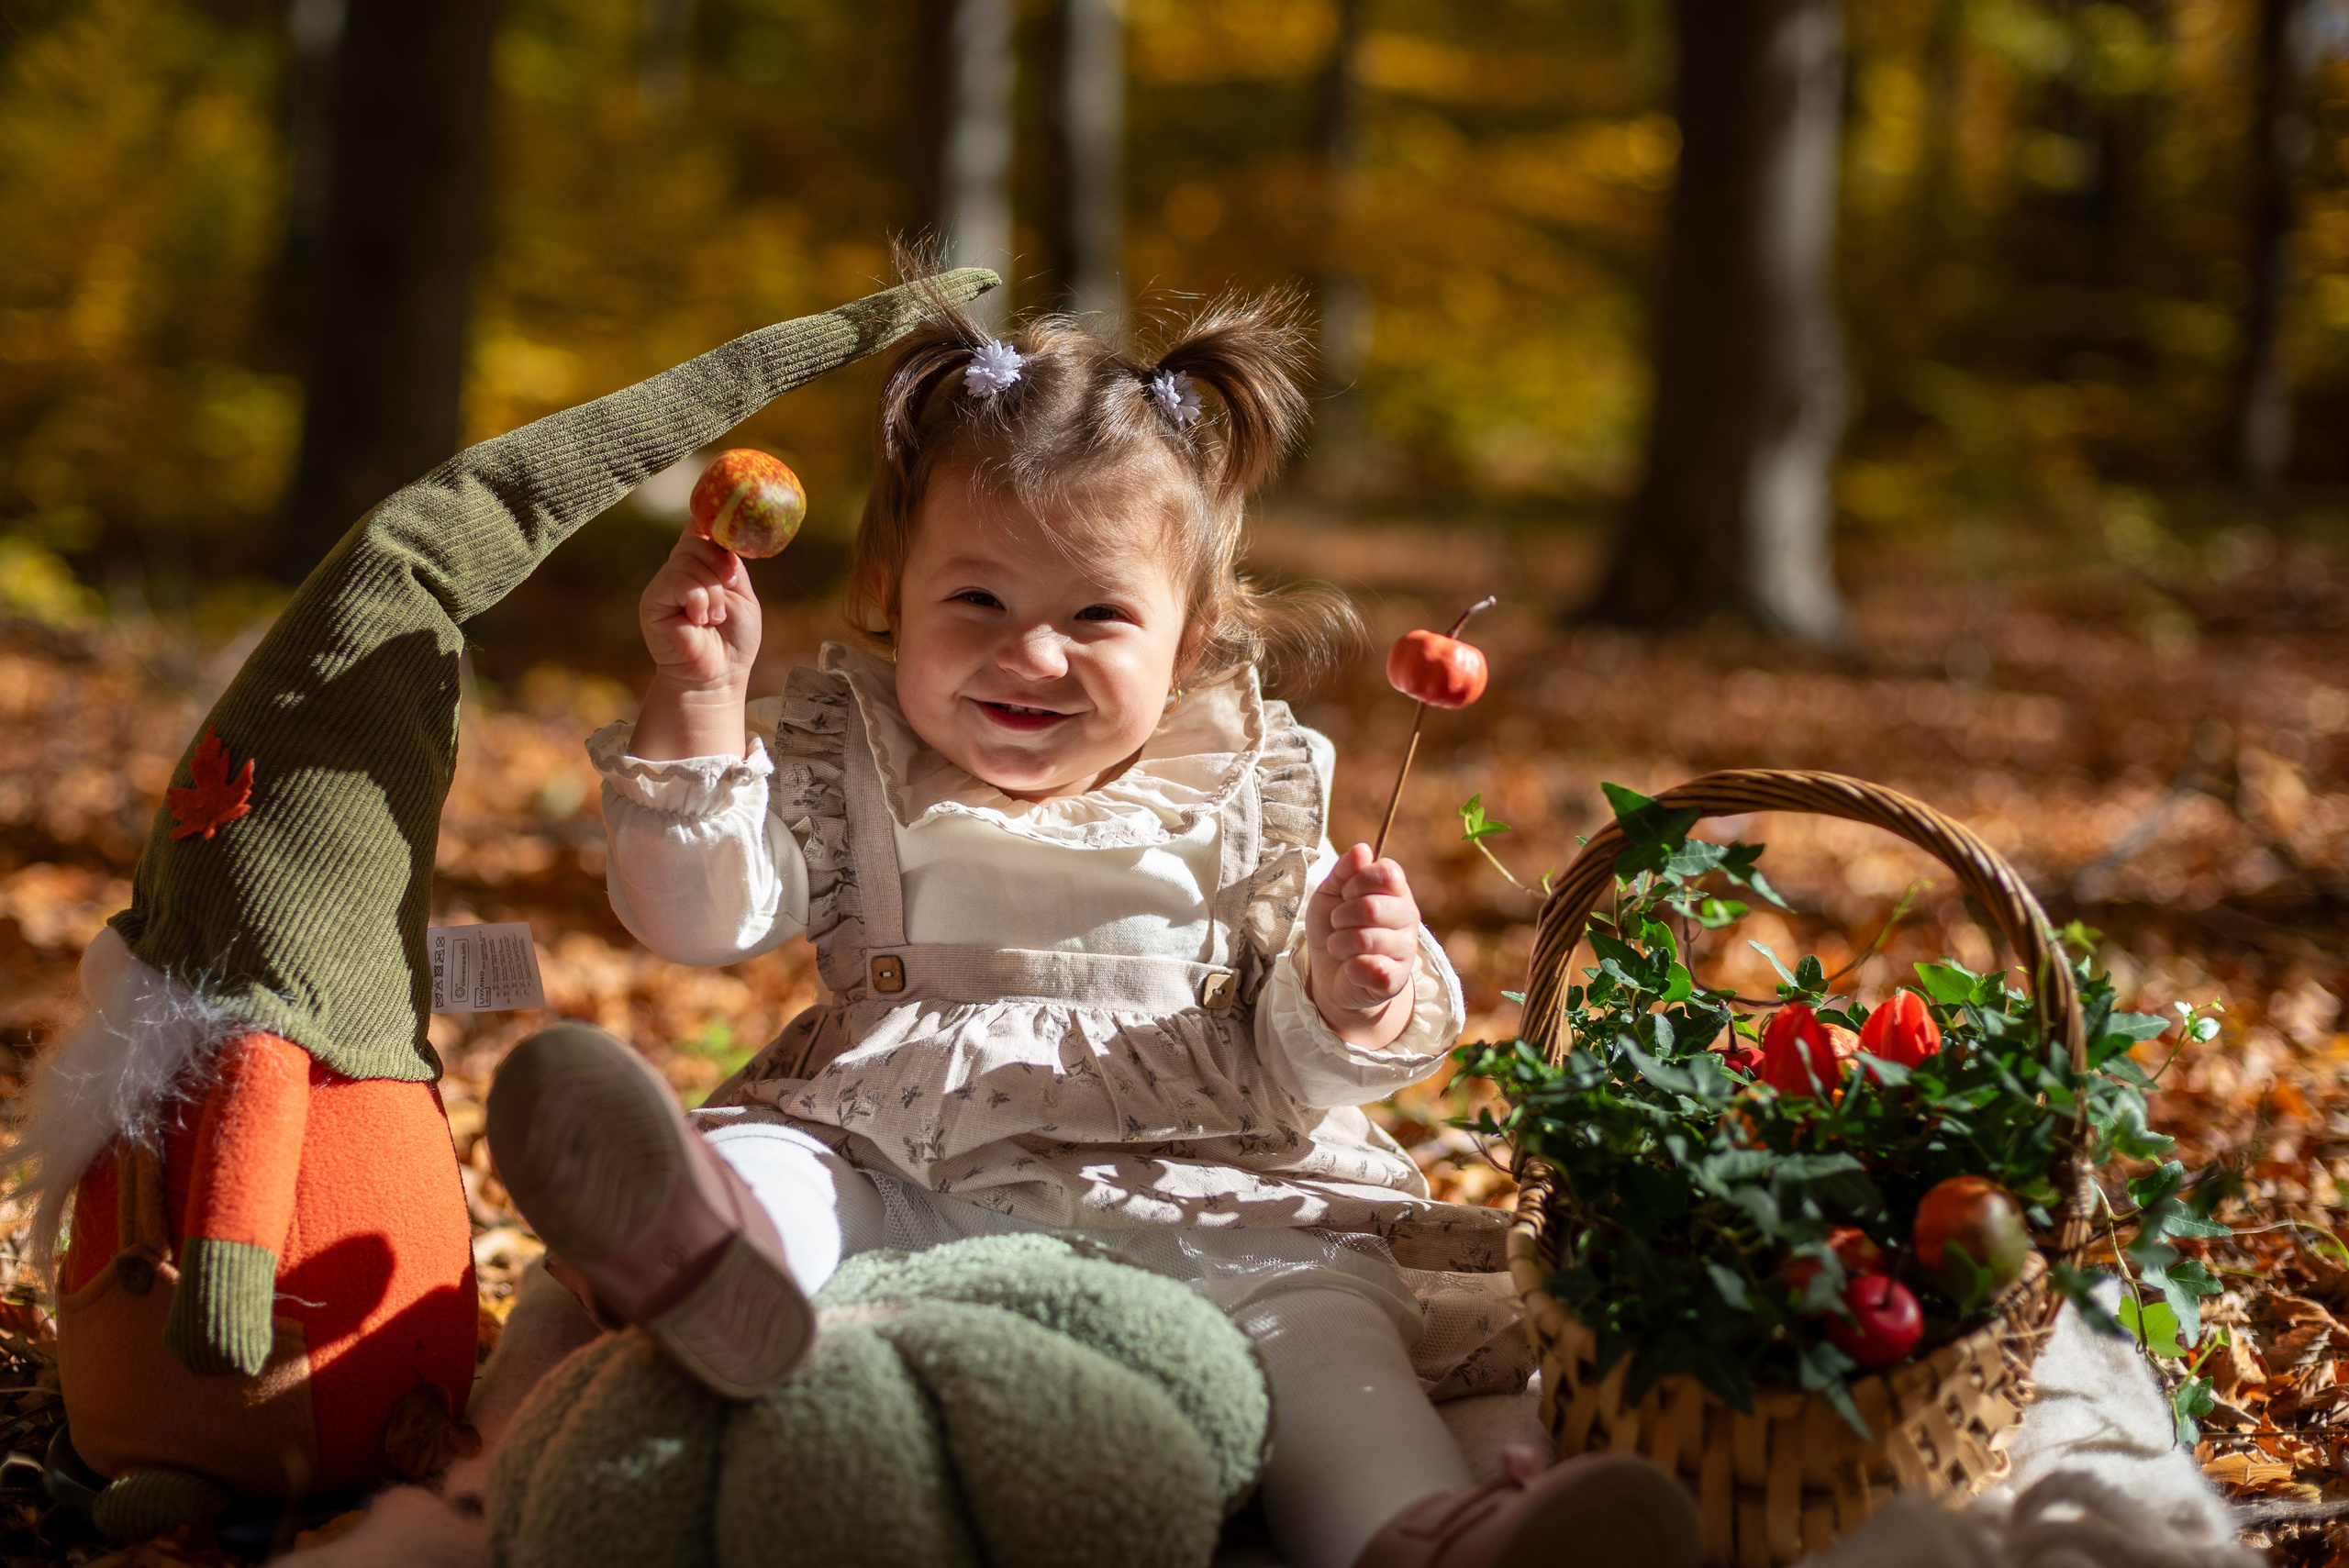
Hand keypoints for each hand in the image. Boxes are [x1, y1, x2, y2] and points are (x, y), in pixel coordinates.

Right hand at [633, 530, 762, 759]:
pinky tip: (700, 620)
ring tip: (714, 617)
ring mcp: (662, 585)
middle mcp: (678, 570)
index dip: (711, 524)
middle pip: (695, 542)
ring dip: (713, 592)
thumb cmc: (733, 639)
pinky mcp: (652, 601)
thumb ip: (729, 563)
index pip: (698, 529)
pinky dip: (699, 600)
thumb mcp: (741, 594)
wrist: (719, 675)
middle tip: (729, 588)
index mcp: (700, 565)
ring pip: (688, 563)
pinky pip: (678, 582)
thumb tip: (717, 530)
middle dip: (720, 564)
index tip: (728, 537)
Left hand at [1304, 844, 1420, 1048]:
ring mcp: (1405, 950)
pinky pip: (1371, 967)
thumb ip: (1344, 871)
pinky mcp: (1395, 979)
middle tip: (1339, 924)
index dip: (1358, 881)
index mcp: (1395, 891)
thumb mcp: (1330, 894)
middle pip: (1372, 907)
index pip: (1388, 873)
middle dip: (1342, 916)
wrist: (1330, 973)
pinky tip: (1351, 967)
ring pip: (1366, 939)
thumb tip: (1362, 849)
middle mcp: (1408, 918)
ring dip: (1340, 943)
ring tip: (1340, 947)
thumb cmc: (1334, 927)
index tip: (1345, 893)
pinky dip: (1350, 966)